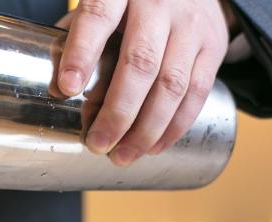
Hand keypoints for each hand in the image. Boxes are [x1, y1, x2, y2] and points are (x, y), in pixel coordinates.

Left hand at [56, 0, 231, 165]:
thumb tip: (58, 90)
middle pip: (141, 62)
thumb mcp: (100, 9)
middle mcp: (160, 4)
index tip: (68, 89)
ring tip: (123, 156)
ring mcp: (191, 24)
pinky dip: (175, 125)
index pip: (98, 18)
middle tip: (97, 145)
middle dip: (117, 112)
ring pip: (172, 84)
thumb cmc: (129, 4)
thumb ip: (76, 40)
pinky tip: (154, 146)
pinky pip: (197, 92)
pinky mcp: (213, 45)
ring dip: (146, 129)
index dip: (82, 54)